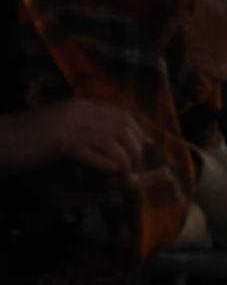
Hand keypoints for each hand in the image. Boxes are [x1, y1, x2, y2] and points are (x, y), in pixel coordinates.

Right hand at [0, 99, 147, 176]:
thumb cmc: (29, 143)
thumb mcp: (64, 136)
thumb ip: (90, 142)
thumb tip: (119, 162)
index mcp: (81, 106)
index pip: (124, 116)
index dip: (137, 137)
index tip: (138, 155)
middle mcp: (80, 111)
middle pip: (125, 128)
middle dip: (135, 152)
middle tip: (133, 171)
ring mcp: (71, 125)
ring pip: (115, 142)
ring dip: (124, 163)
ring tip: (122, 178)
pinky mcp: (63, 143)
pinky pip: (98, 155)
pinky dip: (108, 168)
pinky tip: (107, 178)